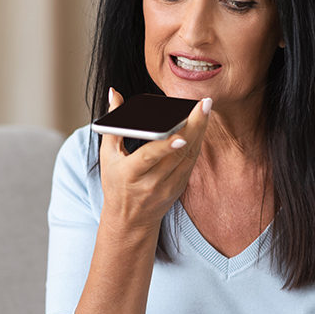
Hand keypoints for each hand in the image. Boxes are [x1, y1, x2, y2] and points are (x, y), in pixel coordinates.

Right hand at [98, 88, 210, 232]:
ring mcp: (168, 187)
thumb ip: (114, 124)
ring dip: (199, 132)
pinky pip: (191, 162)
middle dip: (193, 127)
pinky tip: (201, 125)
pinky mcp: (179, 187)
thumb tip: (114, 93)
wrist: (130, 220)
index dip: (165, 147)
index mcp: (131, 173)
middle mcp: (152, 182)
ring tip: (205, 109)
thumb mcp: (108, 155)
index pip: (150, 157)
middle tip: (204, 104)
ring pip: (188, 156)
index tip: (180, 135)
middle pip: (177, 153)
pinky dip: (197, 143)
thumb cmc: (116, 183)